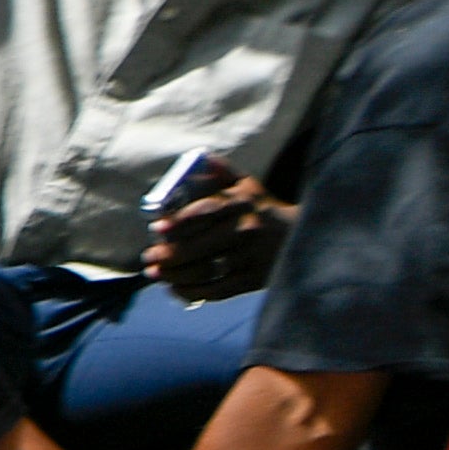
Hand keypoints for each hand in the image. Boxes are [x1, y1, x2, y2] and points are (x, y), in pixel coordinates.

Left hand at [146, 176, 290, 301]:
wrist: (299, 236)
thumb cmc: (261, 208)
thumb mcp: (246, 186)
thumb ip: (221, 173)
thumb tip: (202, 157)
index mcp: (241, 204)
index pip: (206, 212)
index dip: (179, 222)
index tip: (156, 229)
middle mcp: (246, 231)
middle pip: (200, 247)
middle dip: (169, 254)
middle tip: (149, 256)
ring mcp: (250, 258)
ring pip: (206, 271)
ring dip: (175, 275)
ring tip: (155, 273)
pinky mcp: (252, 280)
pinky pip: (217, 290)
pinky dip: (192, 292)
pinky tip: (175, 288)